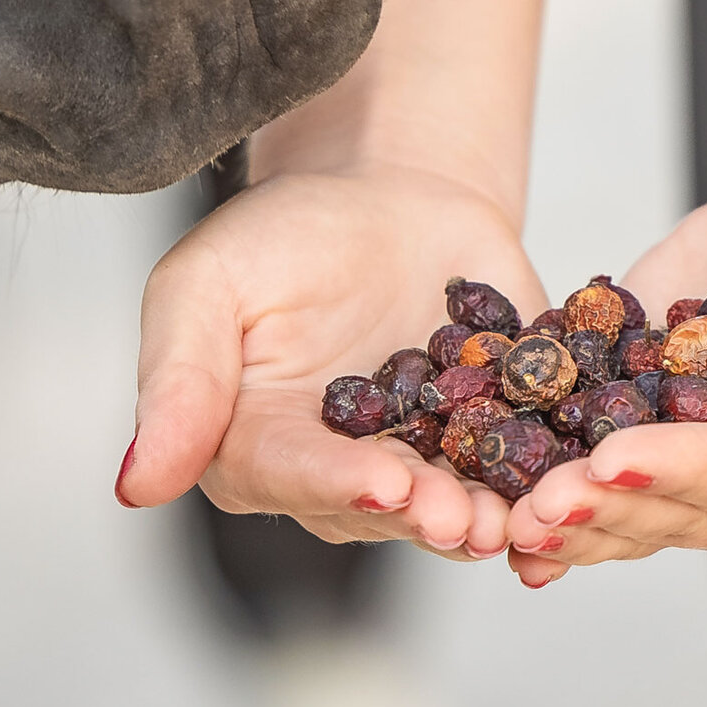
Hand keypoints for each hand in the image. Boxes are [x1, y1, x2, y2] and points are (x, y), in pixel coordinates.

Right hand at [118, 164, 547, 560]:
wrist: (390, 188)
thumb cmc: (283, 231)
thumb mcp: (209, 281)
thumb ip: (176, 379)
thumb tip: (133, 486)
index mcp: (254, 445)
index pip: (289, 474)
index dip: (336, 482)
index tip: (382, 482)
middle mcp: (336, 474)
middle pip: (376, 506)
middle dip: (421, 513)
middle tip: (461, 517)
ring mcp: (420, 463)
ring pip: (451, 504)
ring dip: (485, 518)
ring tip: (517, 517)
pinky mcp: (494, 443)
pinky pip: (518, 476)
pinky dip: (546, 495)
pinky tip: (572, 505)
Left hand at [501, 186, 706, 585]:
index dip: (671, 471)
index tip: (612, 461)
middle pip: (661, 504)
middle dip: (595, 504)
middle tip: (533, 507)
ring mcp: (675, 460)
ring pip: (612, 498)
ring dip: (556, 506)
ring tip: (500, 514)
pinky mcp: (627, 419)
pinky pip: (577, 447)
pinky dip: (532, 462)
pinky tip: (483, 481)